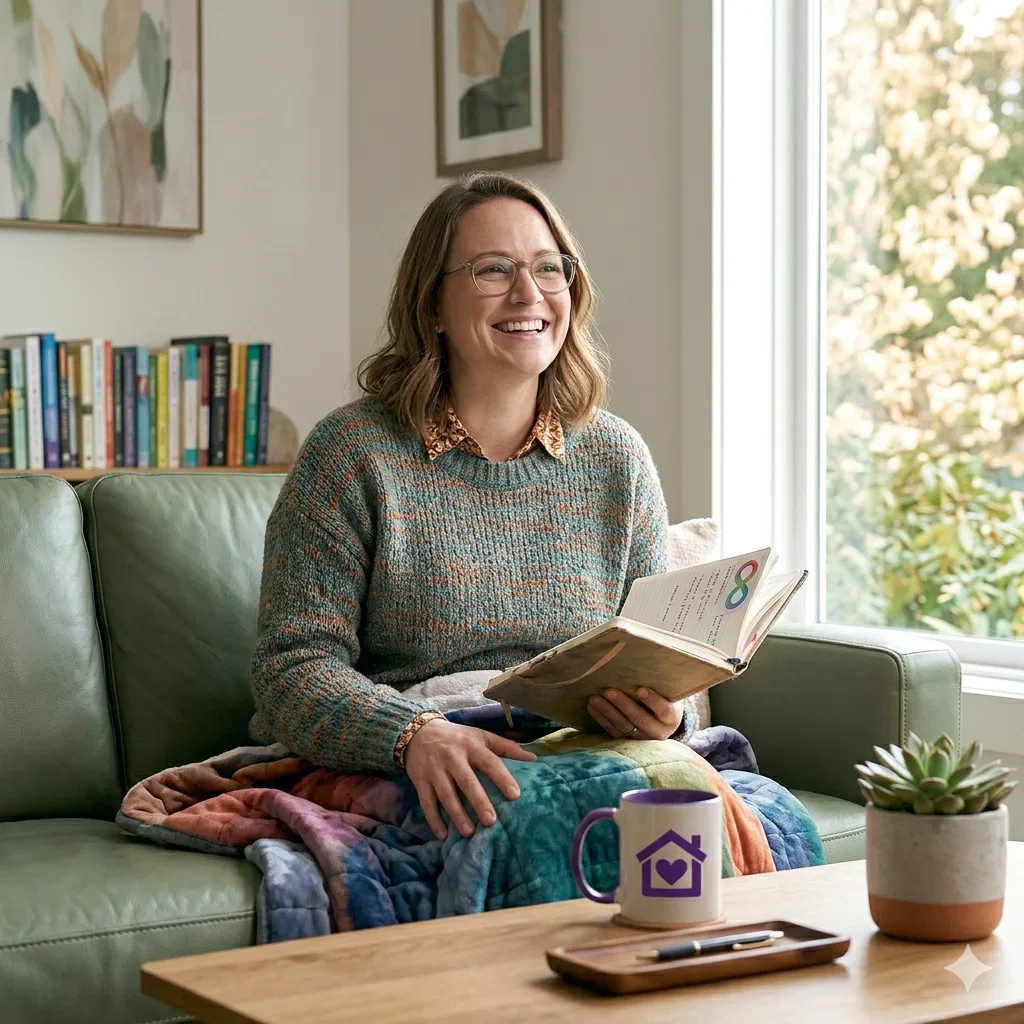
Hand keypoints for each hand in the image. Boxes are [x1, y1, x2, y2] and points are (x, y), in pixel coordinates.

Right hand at [404, 718, 536, 840]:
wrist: (418, 733)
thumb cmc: (457, 738)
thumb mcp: (481, 736)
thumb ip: (506, 747)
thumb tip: (534, 759)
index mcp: (471, 745)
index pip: (489, 762)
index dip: (502, 778)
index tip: (515, 795)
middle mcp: (452, 757)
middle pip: (466, 781)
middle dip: (478, 801)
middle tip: (491, 821)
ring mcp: (435, 770)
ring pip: (446, 795)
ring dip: (457, 815)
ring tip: (469, 832)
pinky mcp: (420, 781)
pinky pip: (426, 803)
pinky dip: (434, 820)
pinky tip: (443, 835)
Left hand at [587, 687, 684, 739]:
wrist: (662, 717)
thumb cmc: (664, 696)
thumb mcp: (667, 690)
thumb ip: (659, 682)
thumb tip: (643, 661)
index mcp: (672, 718)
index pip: (665, 711)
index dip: (653, 701)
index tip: (640, 689)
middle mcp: (659, 732)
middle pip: (640, 719)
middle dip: (623, 705)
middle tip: (609, 691)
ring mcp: (642, 738)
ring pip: (624, 727)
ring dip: (607, 712)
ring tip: (594, 698)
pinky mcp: (628, 741)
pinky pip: (613, 732)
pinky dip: (601, 719)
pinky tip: (592, 707)